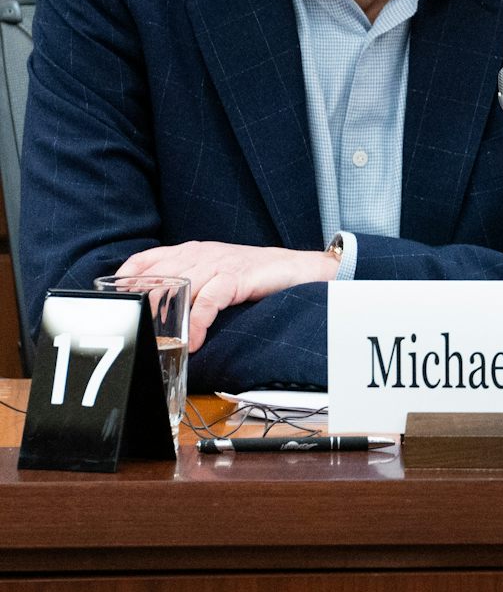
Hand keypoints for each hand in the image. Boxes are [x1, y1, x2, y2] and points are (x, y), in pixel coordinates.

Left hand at [117, 241, 340, 352]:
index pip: (148, 258)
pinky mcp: (236, 276)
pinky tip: (195, 340)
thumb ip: (189, 282)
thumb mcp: (216, 274)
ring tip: (159, 339)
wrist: (299, 269)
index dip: (126, 277)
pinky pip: (208, 300)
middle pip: (158, 276)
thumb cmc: (256, 275)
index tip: (115, 298)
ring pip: (179, 287)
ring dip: (167, 317)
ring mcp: (219, 264)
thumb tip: (159, 307)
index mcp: (192, 251)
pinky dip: (198, 322)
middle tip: (136, 329)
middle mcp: (201, 253)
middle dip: (143, 304)